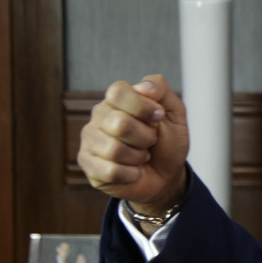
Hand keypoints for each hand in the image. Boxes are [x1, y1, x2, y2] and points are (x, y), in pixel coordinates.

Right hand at [77, 75, 188, 215]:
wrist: (167, 175)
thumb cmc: (167, 142)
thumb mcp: (174, 112)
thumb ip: (160, 89)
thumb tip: (143, 87)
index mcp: (117, 99)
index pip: (118, 92)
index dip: (143, 107)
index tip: (158, 117)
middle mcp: (98, 116)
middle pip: (119, 124)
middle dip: (146, 137)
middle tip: (150, 141)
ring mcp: (90, 140)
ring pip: (114, 150)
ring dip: (138, 157)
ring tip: (141, 156)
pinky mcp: (87, 164)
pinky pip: (110, 171)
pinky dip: (132, 174)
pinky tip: (134, 171)